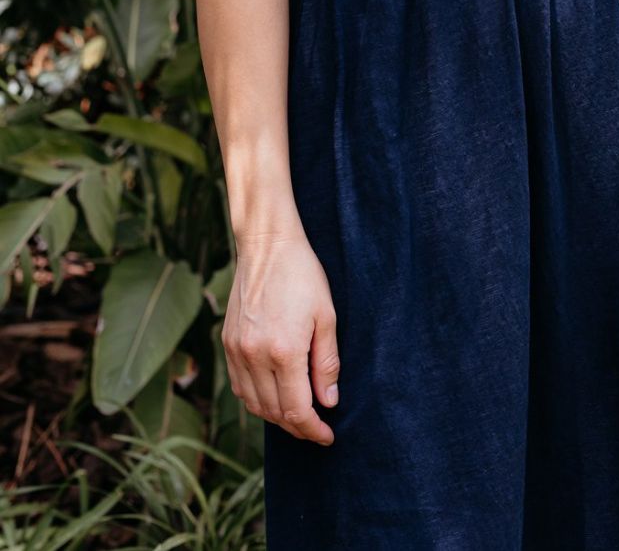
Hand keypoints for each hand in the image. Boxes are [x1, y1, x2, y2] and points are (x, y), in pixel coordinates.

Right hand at [222, 231, 339, 444]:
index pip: (296, 410)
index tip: (327, 435)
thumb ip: (326, 363)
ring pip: (253, 404)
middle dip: (297, 426)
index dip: (313, 429)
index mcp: (283, 351)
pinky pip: (239, 386)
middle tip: (316, 428)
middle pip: (273, 412)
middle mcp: (254, 356)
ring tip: (298, 414)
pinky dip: (256, 399)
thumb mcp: (325, 316)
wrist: (267, 245)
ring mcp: (237, 351)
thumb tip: (328, 402)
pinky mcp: (228, 343)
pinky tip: (273, 395)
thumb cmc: (302, 275)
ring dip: (276, 416)